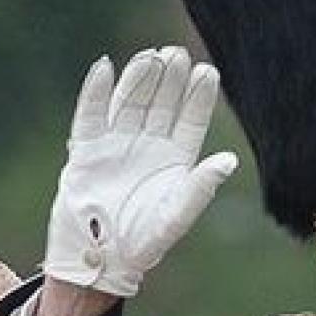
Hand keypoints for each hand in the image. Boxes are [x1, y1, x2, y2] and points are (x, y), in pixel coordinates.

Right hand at [42, 46, 237, 297]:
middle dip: (170, 79)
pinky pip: (90, 114)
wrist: (97, 259)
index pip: (190, 120)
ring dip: (139, 79)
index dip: (198, 97)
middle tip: (178, 55)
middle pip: (161, 103)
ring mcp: (116, 143)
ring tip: (151, 58)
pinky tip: (104, 68)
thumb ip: (200, 189)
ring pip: (130, 102)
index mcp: (175, 158)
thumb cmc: (141, 242)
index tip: (208, 72)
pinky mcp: (86, 148)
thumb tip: (229, 161)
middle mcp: (148, 144)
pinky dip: (95, 91)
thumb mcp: (175, 217)